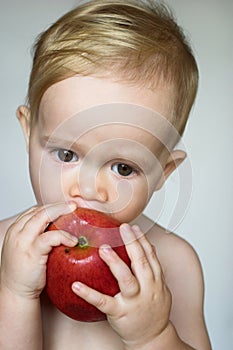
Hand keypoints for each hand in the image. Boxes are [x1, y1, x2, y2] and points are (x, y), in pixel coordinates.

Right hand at [0, 202, 77, 298]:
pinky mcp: (32, 252)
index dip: (51, 206)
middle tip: (73, 205)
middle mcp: (17, 232)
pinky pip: (50, 237)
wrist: (15, 292)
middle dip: (58, 205)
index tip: (66, 206)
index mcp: (16, 230)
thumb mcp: (28, 248)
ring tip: (75, 213)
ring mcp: (23, 241)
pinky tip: (72, 240)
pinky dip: (63, 236)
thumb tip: (59, 228)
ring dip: (61, 212)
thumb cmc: (24, 272)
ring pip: (43, 217)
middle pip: (39, 210)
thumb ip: (38, 236)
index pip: (34, 210)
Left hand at [72, 224, 171, 348]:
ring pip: (126, 279)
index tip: (134, 227)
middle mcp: (147, 289)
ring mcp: (134, 302)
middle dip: (132, 243)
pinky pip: (103, 302)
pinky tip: (77, 285)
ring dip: (115, 262)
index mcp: (156, 281)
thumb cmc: (153, 311)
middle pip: (140, 262)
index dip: (142, 240)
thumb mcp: (159, 288)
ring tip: (103, 248)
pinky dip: (89, 293)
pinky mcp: (120, 313)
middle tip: (122, 227)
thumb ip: (153, 269)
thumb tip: (148, 247)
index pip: (150, 256)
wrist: (153, 339)